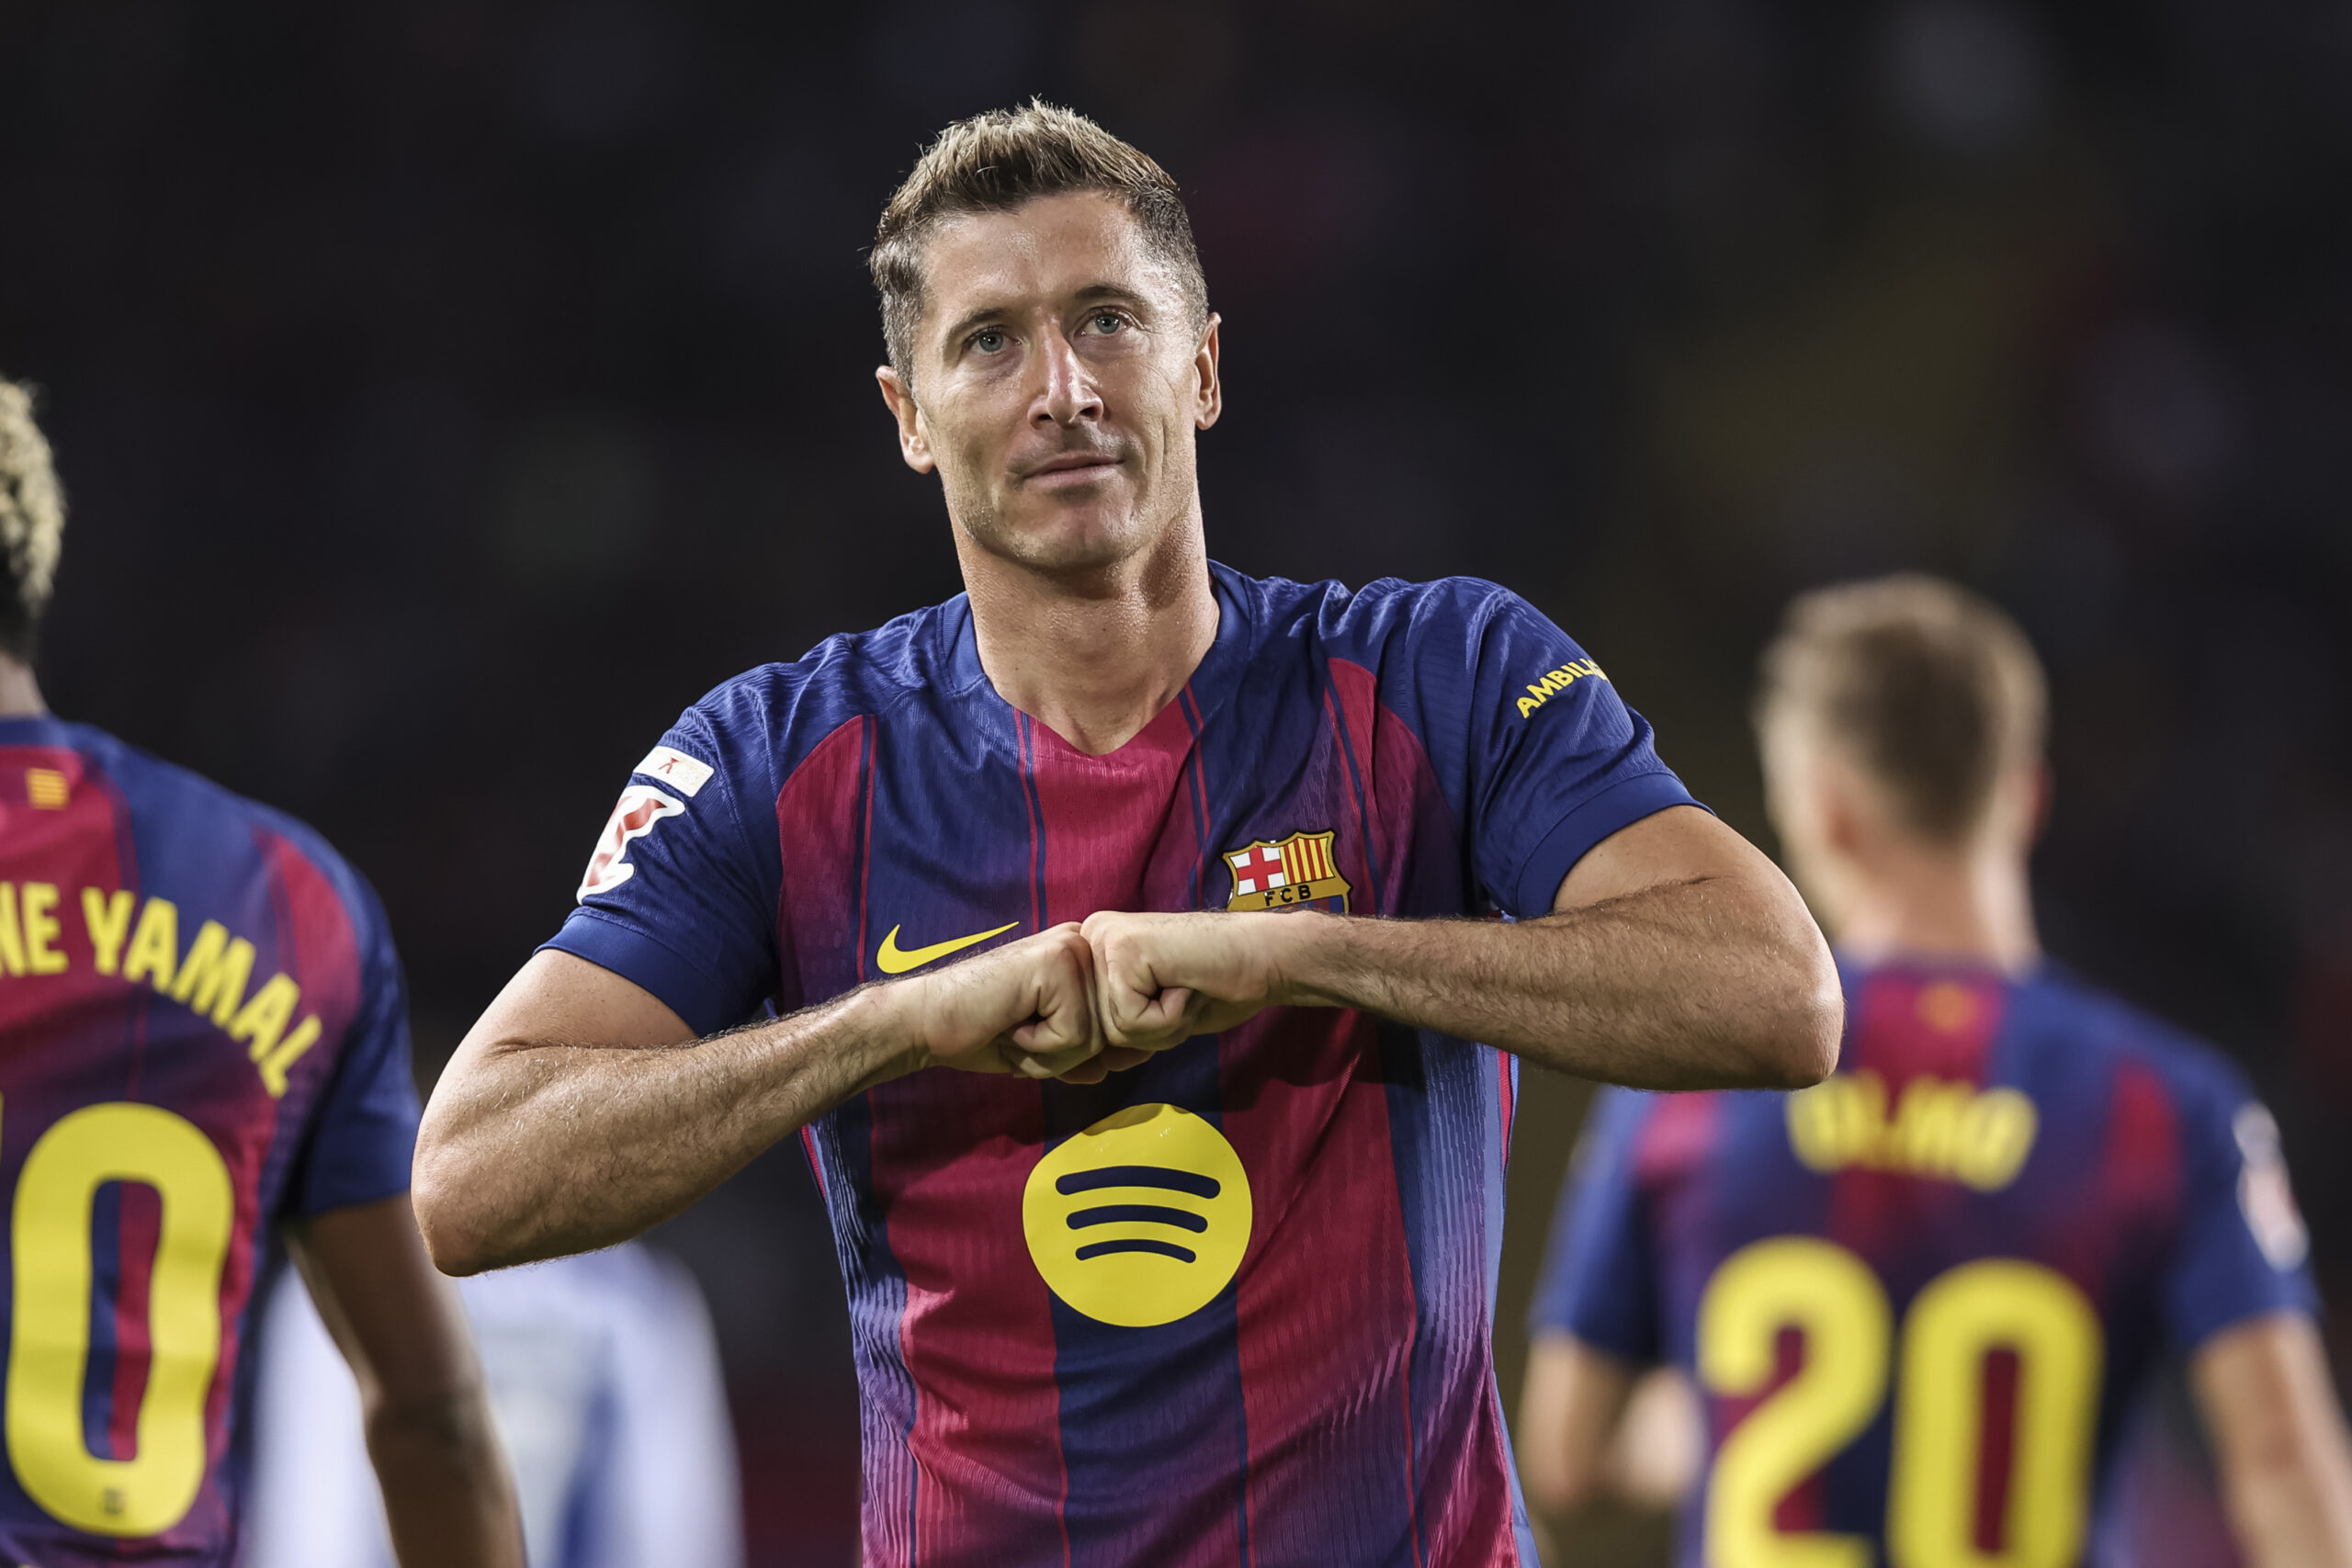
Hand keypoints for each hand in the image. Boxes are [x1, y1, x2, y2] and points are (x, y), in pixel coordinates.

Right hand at [905, 923, 1103, 1079]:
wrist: (926, 1021)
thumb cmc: (981, 1032)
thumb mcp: (1045, 1047)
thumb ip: (1085, 1051)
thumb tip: (1124, 1064)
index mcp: (1081, 957)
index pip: (1111, 1026)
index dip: (1069, 1050)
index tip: (1025, 1031)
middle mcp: (1083, 943)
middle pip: (1107, 1034)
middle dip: (1059, 1054)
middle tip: (1014, 1030)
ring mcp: (1072, 949)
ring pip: (1094, 1039)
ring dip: (1047, 1052)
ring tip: (1011, 1025)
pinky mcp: (1058, 963)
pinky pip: (1074, 1035)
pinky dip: (1037, 1045)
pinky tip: (1008, 1019)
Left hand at [1080, 910, 1298, 1057]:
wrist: (1264, 956)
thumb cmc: (1218, 985)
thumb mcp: (1161, 1016)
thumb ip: (1126, 1033)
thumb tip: (1096, 1065)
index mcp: (1096, 952)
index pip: (1093, 1028)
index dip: (1142, 1033)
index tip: (1175, 997)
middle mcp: (1090, 939)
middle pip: (1098, 1033)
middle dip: (1151, 1031)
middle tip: (1184, 994)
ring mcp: (1103, 940)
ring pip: (1112, 1032)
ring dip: (1162, 1026)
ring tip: (1185, 988)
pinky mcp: (1122, 949)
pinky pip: (1129, 1021)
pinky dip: (1169, 1017)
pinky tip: (1187, 984)